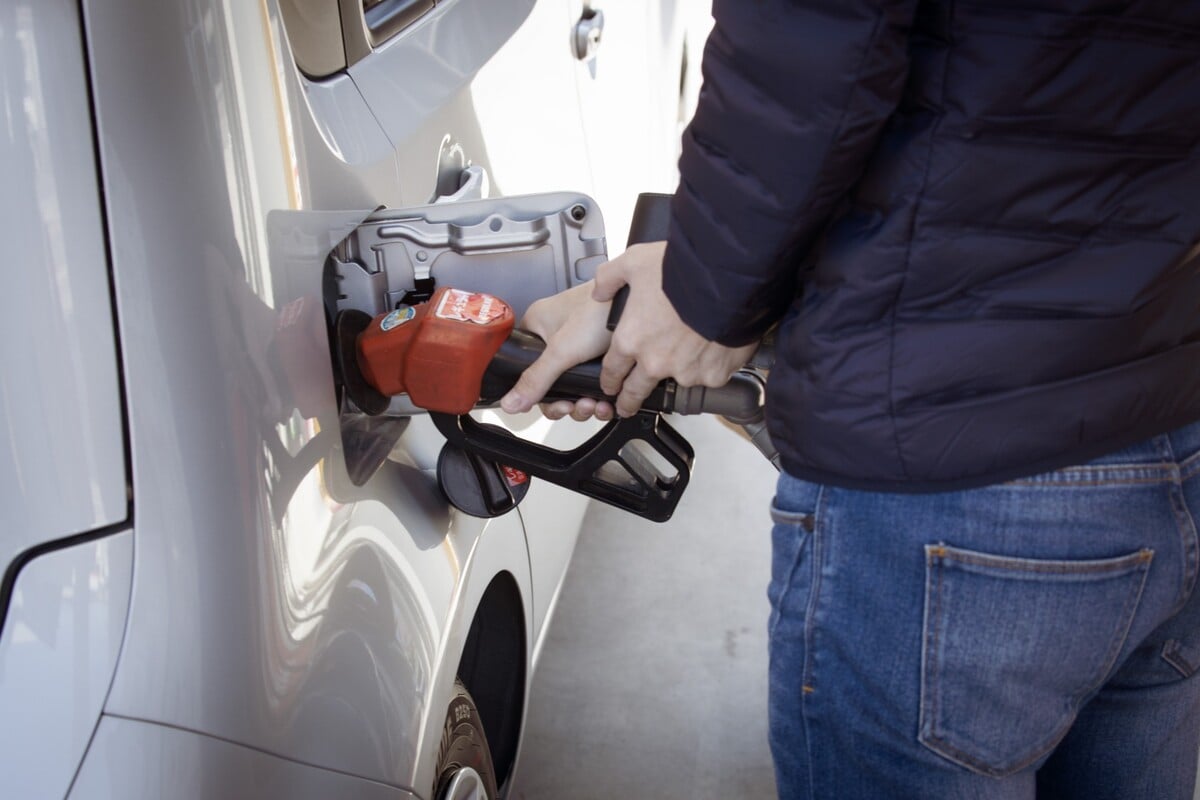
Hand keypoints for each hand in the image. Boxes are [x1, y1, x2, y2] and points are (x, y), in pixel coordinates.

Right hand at [499, 281, 615, 419]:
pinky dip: (600, 397)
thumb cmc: (601, 309)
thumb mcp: (562, 350)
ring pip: (574, 387)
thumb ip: (536, 379)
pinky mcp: (600, 353)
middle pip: (552, 384)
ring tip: (596, 404)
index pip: (526, 370)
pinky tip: (607, 401)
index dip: (539, 395)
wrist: (643, 302)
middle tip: (578, 405)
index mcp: (537, 328)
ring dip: (585, 403)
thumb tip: (511, 403)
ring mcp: (579, 346)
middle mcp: (555, 337)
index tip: (557, 404)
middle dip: (567, 402)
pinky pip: (593, 383)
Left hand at [593, 242, 757, 417]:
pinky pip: (709, 376)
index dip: (609, 380)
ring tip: (688, 355)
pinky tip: (713, 347)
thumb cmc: (682, 271)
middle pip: (635, 392)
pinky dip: (710, 366)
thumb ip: (610, 278)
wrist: (726, 280)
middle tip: (628, 406)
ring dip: (678, 372)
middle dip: (628, 402)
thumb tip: (600, 291)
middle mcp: (655, 361)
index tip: (611, 385)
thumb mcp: (634, 262)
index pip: (612, 370)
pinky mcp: (713, 375)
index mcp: (631, 339)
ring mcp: (685, 372)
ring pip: (677, 381)